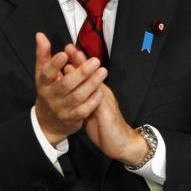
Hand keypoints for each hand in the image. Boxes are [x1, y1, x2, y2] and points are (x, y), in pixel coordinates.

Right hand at [33, 33, 104, 145]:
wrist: (48, 120)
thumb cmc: (49, 91)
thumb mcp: (43, 73)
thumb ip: (43, 54)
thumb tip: (40, 35)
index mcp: (43, 83)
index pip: (46, 73)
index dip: (54, 64)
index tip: (64, 53)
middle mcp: (51, 96)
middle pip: (66, 84)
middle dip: (82, 72)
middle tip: (95, 61)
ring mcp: (61, 108)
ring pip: (77, 97)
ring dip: (91, 84)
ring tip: (102, 71)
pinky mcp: (72, 118)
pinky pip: (83, 111)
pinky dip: (92, 101)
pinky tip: (101, 91)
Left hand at [61, 47, 148, 165]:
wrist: (122, 142)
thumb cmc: (105, 126)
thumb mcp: (92, 109)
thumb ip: (85, 95)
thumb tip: (74, 82)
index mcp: (99, 92)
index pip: (88, 74)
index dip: (78, 61)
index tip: (68, 49)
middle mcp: (103, 94)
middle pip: (92, 74)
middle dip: (80, 61)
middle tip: (70, 48)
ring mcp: (106, 102)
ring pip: (95, 84)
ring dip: (85, 72)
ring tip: (74, 62)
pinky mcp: (106, 113)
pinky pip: (98, 101)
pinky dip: (91, 92)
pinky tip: (85, 87)